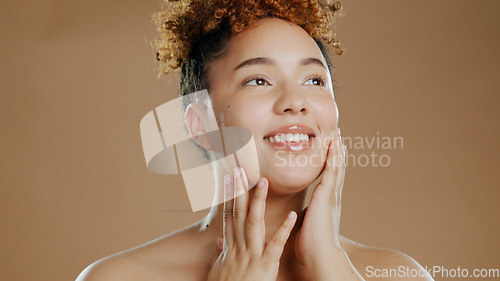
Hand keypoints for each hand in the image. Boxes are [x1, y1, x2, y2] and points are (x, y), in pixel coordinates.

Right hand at [207, 168, 296, 280]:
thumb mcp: (216, 272)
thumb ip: (219, 255)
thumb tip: (218, 241)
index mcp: (230, 248)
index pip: (228, 216)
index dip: (228, 196)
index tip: (228, 179)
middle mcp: (238, 248)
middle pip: (238, 213)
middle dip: (239, 191)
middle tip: (241, 169)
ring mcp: (251, 256)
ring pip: (254, 223)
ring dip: (259, 201)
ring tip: (264, 181)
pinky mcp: (265, 267)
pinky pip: (276, 245)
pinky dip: (284, 230)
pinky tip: (293, 215)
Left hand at [295, 128, 362, 280]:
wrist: (319, 254)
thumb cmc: (311, 244)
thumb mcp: (307, 224)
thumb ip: (306, 215)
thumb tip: (300, 214)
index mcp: (327, 203)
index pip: (330, 179)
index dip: (333, 164)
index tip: (333, 150)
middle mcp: (332, 197)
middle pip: (337, 169)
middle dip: (337, 152)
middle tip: (339, 136)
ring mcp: (331, 195)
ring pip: (336, 167)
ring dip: (337, 150)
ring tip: (338, 134)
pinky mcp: (326, 195)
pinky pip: (331, 171)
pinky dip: (333, 157)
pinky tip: (334, 145)